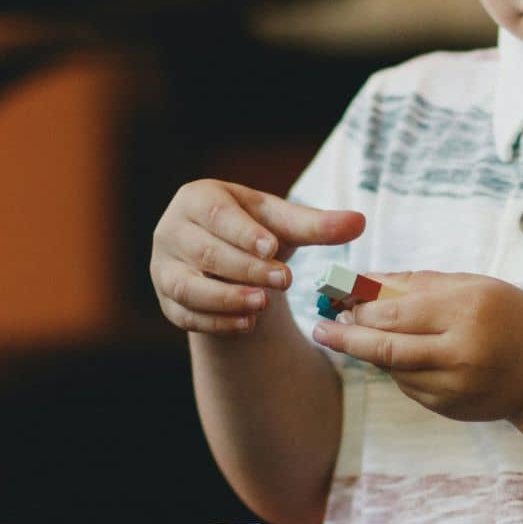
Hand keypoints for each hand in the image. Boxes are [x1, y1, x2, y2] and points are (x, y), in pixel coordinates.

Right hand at [150, 179, 363, 333]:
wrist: (229, 261)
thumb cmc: (257, 232)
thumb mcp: (285, 225)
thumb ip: (318, 225)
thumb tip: (359, 222)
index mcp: (198, 198)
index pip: (217, 214)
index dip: (243, 232)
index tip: (272, 247)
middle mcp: (172, 230)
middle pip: (204, 251)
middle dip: (245, 268)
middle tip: (282, 280)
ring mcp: (163, 267)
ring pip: (187, 286)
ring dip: (225, 298)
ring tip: (262, 305)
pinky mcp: (167, 300)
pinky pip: (185, 314)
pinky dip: (216, 322)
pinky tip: (247, 325)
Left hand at [311, 271, 522, 421]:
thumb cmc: (510, 317)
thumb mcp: (473, 286)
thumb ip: (418, 282)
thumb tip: (363, 281)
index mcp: (467, 310)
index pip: (395, 310)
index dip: (359, 306)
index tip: (334, 298)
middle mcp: (461, 351)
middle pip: (384, 347)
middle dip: (347, 336)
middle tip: (323, 327)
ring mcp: (455, 385)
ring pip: (392, 369)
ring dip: (371, 352)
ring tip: (359, 334)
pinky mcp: (450, 408)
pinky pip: (408, 386)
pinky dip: (398, 369)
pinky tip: (405, 355)